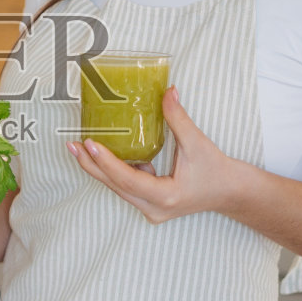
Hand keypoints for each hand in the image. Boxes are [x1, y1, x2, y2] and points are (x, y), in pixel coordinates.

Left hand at [67, 87, 247, 223]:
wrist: (230, 192)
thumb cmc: (216, 170)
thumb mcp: (198, 143)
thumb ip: (179, 118)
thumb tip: (167, 91)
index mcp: (166, 197)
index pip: (128, 179)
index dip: (107, 162)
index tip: (90, 144)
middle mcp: (154, 208)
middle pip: (115, 186)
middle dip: (92, 165)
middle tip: (71, 145)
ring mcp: (151, 209)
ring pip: (118, 188)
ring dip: (100, 168)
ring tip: (79, 148)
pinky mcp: (150, 204)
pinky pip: (127, 187)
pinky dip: (116, 170)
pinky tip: (106, 152)